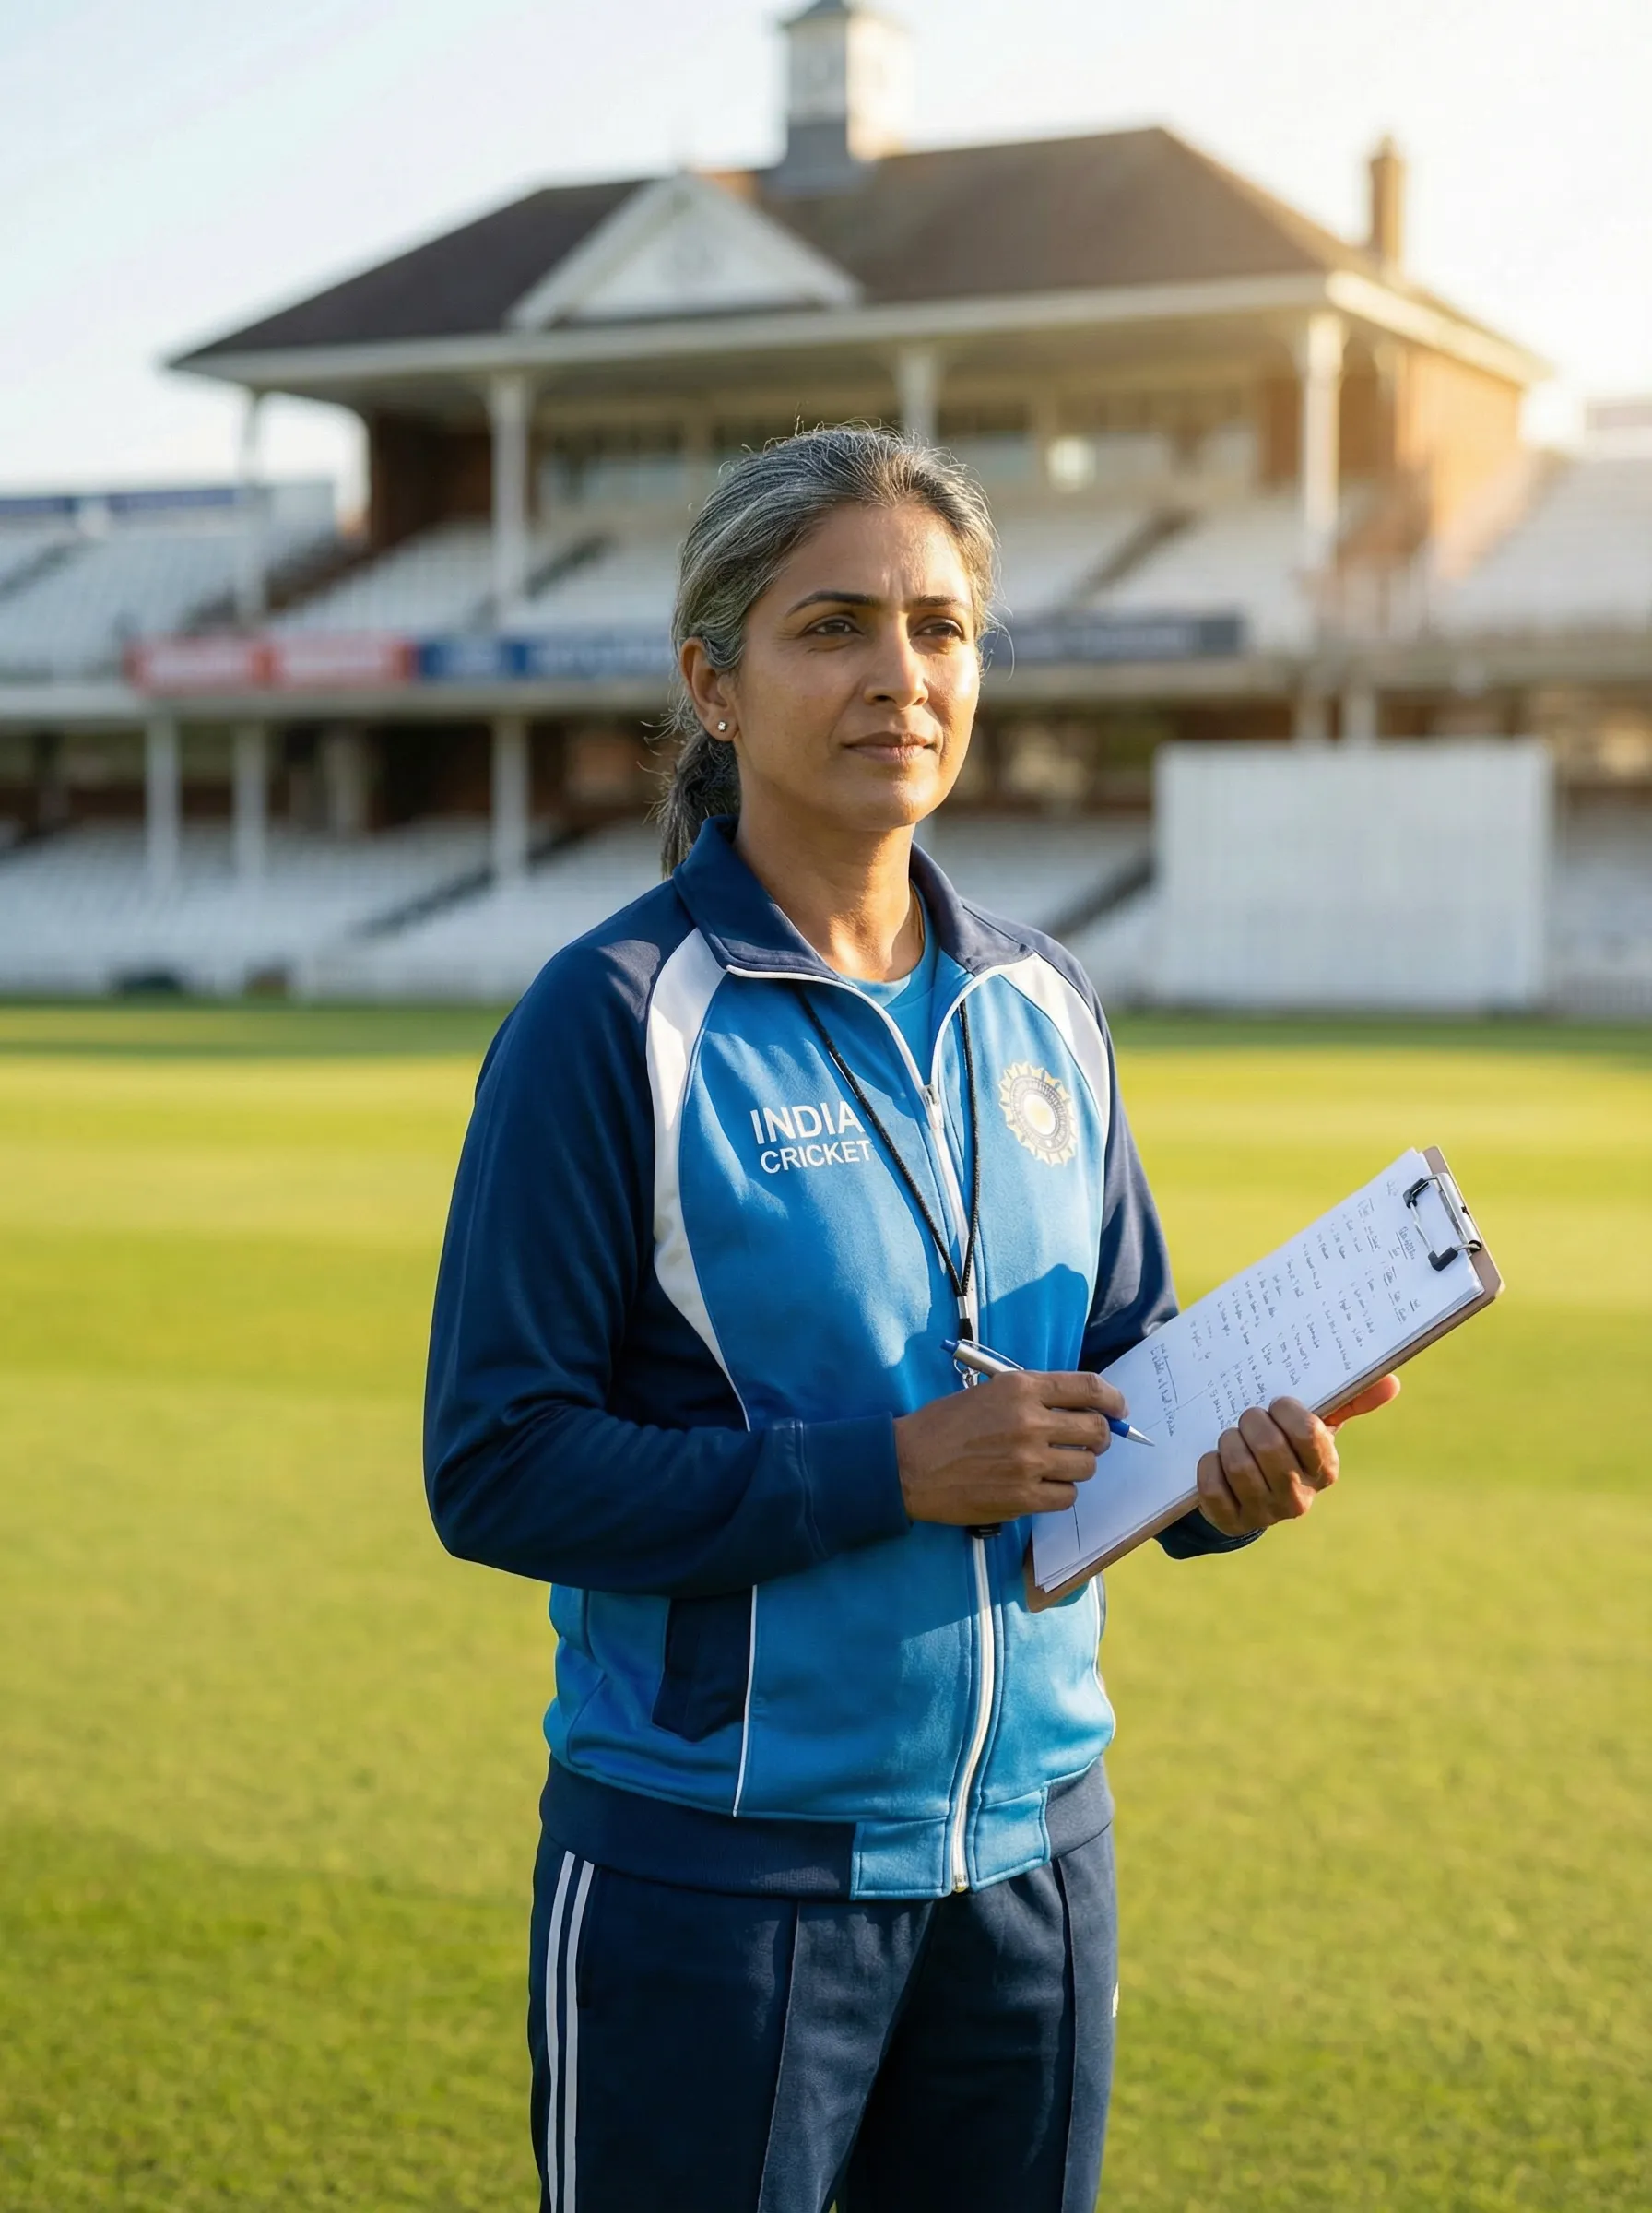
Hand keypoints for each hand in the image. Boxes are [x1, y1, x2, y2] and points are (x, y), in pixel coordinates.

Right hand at [894, 1370, 1127, 1527]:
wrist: (908, 1465)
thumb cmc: (943, 1425)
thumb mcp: (987, 1392)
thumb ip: (1033, 1397)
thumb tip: (1079, 1409)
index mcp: (1021, 1388)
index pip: (1089, 1388)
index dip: (1113, 1399)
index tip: (1118, 1408)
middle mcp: (1031, 1421)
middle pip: (1096, 1430)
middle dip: (1099, 1436)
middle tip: (1087, 1442)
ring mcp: (1029, 1462)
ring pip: (1086, 1466)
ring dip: (1077, 1466)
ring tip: (1056, 1465)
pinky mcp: (1023, 1496)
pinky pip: (1067, 1497)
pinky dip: (1061, 1492)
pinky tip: (1042, 1486)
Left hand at [1195, 1374, 1399, 1536]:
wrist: (1252, 1490)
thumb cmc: (1289, 1446)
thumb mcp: (1318, 1424)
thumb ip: (1351, 1401)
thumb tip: (1391, 1382)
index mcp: (1325, 1469)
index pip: (1309, 1434)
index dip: (1286, 1411)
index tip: (1276, 1403)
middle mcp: (1299, 1497)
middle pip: (1270, 1447)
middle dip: (1251, 1422)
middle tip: (1247, 1416)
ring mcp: (1265, 1513)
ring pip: (1240, 1466)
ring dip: (1229, 1442)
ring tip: (1231, 1436)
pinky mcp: (1231, 1521)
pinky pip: (1213, 1489)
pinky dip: (1209, 1466)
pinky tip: (1215, 1459)